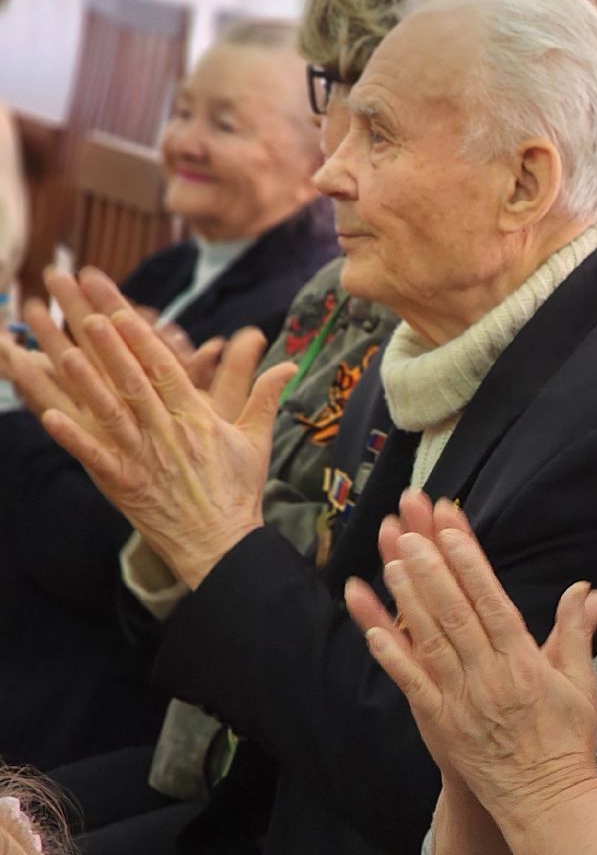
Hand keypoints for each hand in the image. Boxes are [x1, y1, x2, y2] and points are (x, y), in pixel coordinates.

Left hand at [0, 268, 288, 586]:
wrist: (223, 544)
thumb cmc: (237, 492)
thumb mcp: (256, 440)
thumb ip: (266, 397)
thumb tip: (288, 364)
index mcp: (197, 419)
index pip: (166, 370)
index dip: (142, 339)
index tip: (123, 311)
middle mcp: (169, 433)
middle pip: (135, 381)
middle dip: (111, 345)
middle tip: (88, 311)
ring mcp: (145, 458)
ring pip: (112, 413)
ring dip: (88, 382)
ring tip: (63, 351)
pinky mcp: (125, 484)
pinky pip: (95, 457)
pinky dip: (73, 438)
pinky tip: (49, 417)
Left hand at [343, 490, 596, 828]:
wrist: (545, 800)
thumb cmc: (566, 740)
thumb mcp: (581, 682)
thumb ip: (577, 632)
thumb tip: (589, 591)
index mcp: (525, 662)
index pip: (492, 601)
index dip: (470, 564)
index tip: (452, 531)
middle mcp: (490, 676)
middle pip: (456, 613)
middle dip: (431, 569)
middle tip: (407, 532)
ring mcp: (462, 700)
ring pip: (430, 641)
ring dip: (408, 600)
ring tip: (390, 562)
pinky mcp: (440, 724)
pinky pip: (412, 684)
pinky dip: (392, 655)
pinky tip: (373, 629)